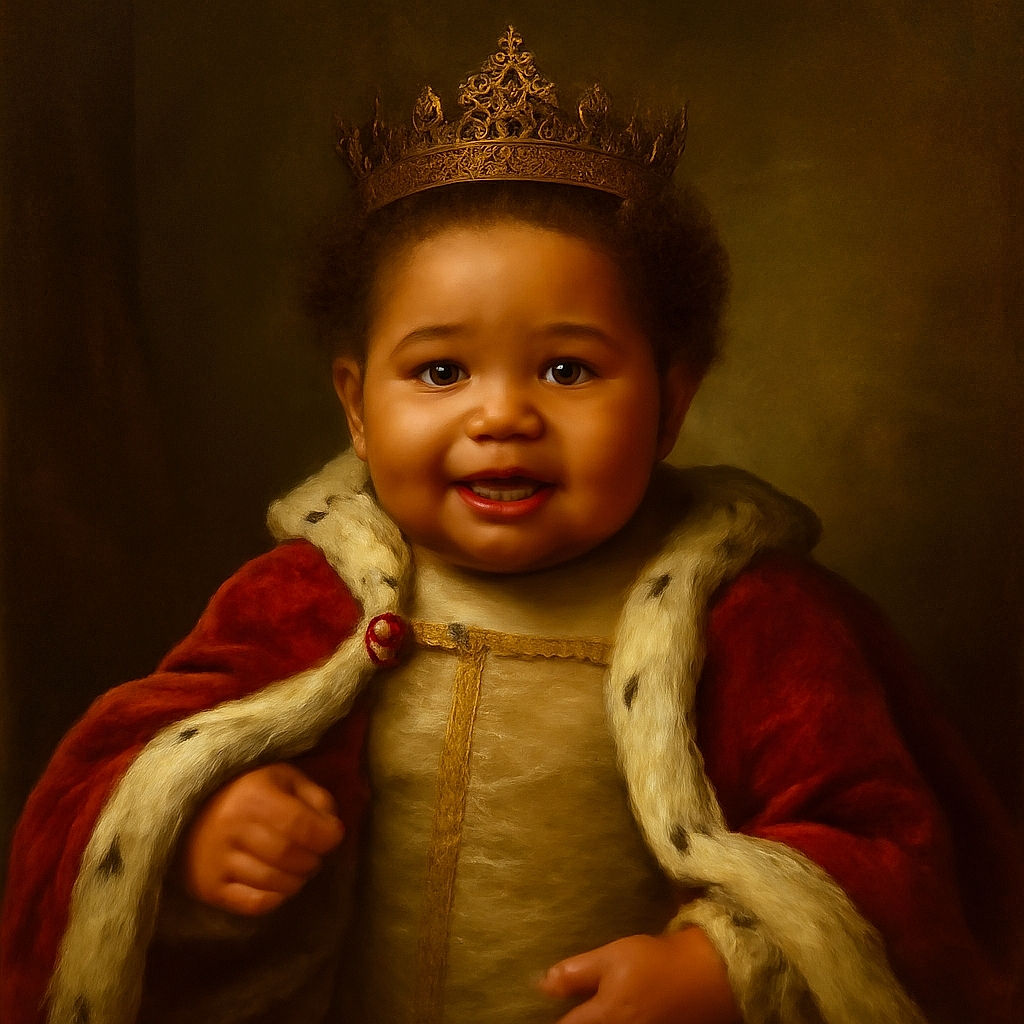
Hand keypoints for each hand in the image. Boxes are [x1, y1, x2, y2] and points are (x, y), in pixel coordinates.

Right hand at [179, 762, 344, 915]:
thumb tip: (333, 828)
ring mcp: (217, 861)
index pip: (302, 825)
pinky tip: (280, 884)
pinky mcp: (208, 887)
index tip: (333, 836)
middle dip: (314, 859)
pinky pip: (254, 904)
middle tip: (316, 854)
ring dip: (298, 879)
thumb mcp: (283, 778)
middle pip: (290, 856)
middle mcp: (232, 828)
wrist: (187, 806)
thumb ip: (314, 798)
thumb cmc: (246, 788)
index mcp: (254, 795)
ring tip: (298, 867)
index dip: (327, 836)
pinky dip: (276, 898)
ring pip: (275, 882)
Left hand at [539, 928, 741, 1023]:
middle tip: (569, 1005)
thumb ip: (576, 973)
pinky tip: (615, 1009)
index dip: (553, 1016)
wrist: (710, 976)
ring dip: (593, 1019)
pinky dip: (614, 1020)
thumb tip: (542, 985)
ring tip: (588, 1007)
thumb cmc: (656, 962)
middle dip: (574, 1019)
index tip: (545, 1007)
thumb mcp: (612, 958)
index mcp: (603, 1019)